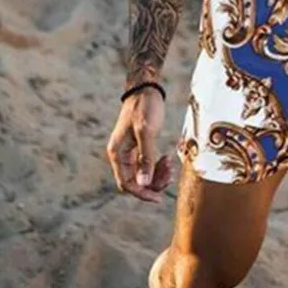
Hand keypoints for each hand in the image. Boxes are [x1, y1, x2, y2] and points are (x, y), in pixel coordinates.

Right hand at [106, 87, 172, 202]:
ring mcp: (130, 152)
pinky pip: (147, 165)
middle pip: (135, 181)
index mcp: (117, 153)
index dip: (142, 193)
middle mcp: (121, 155)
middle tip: (170, 174)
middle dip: (153, 182)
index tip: (159, 197)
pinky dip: (158, 166)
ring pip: (143, 174)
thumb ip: (145, 158)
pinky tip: (167, 159)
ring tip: (170, 164)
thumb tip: (143, 183)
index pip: (126, 184)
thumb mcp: (146, 131)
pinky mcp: (140, 147)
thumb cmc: (144, 107)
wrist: (146, 90)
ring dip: (157, 174)